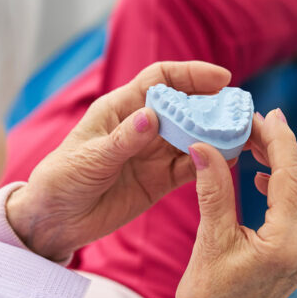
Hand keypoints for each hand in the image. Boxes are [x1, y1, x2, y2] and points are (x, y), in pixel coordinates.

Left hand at [6, 61, 231, 261]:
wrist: (54, 221)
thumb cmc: (61, 180)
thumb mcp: (88, 159)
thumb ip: (122, 141)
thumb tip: (151, 116)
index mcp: (120, 109)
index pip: (161, 80)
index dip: (191, 75)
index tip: (221, 80)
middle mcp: (141, 127)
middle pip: (185, 108)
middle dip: (213, 107)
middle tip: (241, 112)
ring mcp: (152, 154)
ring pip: (192, 138)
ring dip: (216, 136)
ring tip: (242, 136)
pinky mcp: (159, 181)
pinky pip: (190, 168)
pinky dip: (208, 164)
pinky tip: (227, 161)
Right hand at [177, 109, 296, 297]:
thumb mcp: (209, 241)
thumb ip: (213, 190)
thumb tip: (205, 146)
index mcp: (287, 243)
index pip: (291, 175)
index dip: (278, 140)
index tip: (262, 115)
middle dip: (283, 149)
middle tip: (252, 128)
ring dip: (289, 165)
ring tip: (255, 149)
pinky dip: (290, 185)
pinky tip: (262, 179)